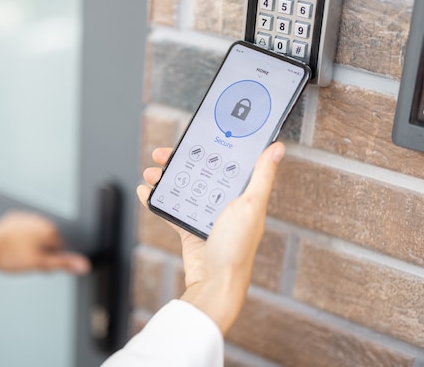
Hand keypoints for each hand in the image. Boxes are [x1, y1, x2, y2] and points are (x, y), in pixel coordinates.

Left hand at [0, 211, 90, 274]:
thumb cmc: (11, 255)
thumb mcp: (40, 263)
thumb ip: (63, 263)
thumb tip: (84, 265)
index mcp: (49, 229)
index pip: (59, 247)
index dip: (50, 259)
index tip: (39, 265)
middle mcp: (40, 219)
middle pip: (48, 239)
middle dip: (41, 250)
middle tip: (28, 262)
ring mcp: (26, 217)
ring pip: (35, 234)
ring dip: (31, 244)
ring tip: (18, 255)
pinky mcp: (13, 218)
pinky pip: (22, 229)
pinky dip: (20, 237)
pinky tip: (12, 246)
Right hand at [136, 142, 284, 334]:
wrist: (216, 283)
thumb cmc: (237, 248)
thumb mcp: (251, 205)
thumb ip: (262, 176)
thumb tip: (277, 148)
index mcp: (241, 194)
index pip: (223, 162)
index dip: (207, 148)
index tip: (192, 139)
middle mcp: (223, 203)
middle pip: (198, 172)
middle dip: (178, 161)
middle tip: (162, 154)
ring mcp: (205, 216)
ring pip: (182, 188)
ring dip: (164, 179)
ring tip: (151, 173)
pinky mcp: (189, 230)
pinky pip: (170, 210)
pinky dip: (157, 200)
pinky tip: (145, 192)